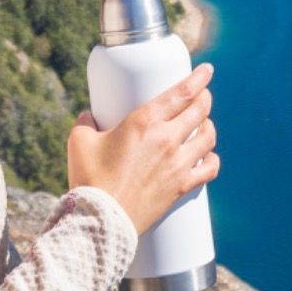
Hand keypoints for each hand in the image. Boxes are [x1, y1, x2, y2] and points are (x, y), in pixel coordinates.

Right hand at [67, 64, 220, 234]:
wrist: (100, 220)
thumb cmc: (89, 179)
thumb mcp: (79, 142)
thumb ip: (85, 122)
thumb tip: (88, 115)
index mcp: (144, 121)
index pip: (183, 92)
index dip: (200, 78)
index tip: (207, 70)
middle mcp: (166, 139)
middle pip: (200, 110)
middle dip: (204, 97)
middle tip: (202, 95)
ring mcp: (177, 163)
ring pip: (208, 136)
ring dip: (208, 126)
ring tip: (202, 124)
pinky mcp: (181, 186)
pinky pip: (209, 168)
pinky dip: (212, 159)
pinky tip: (207, 157)